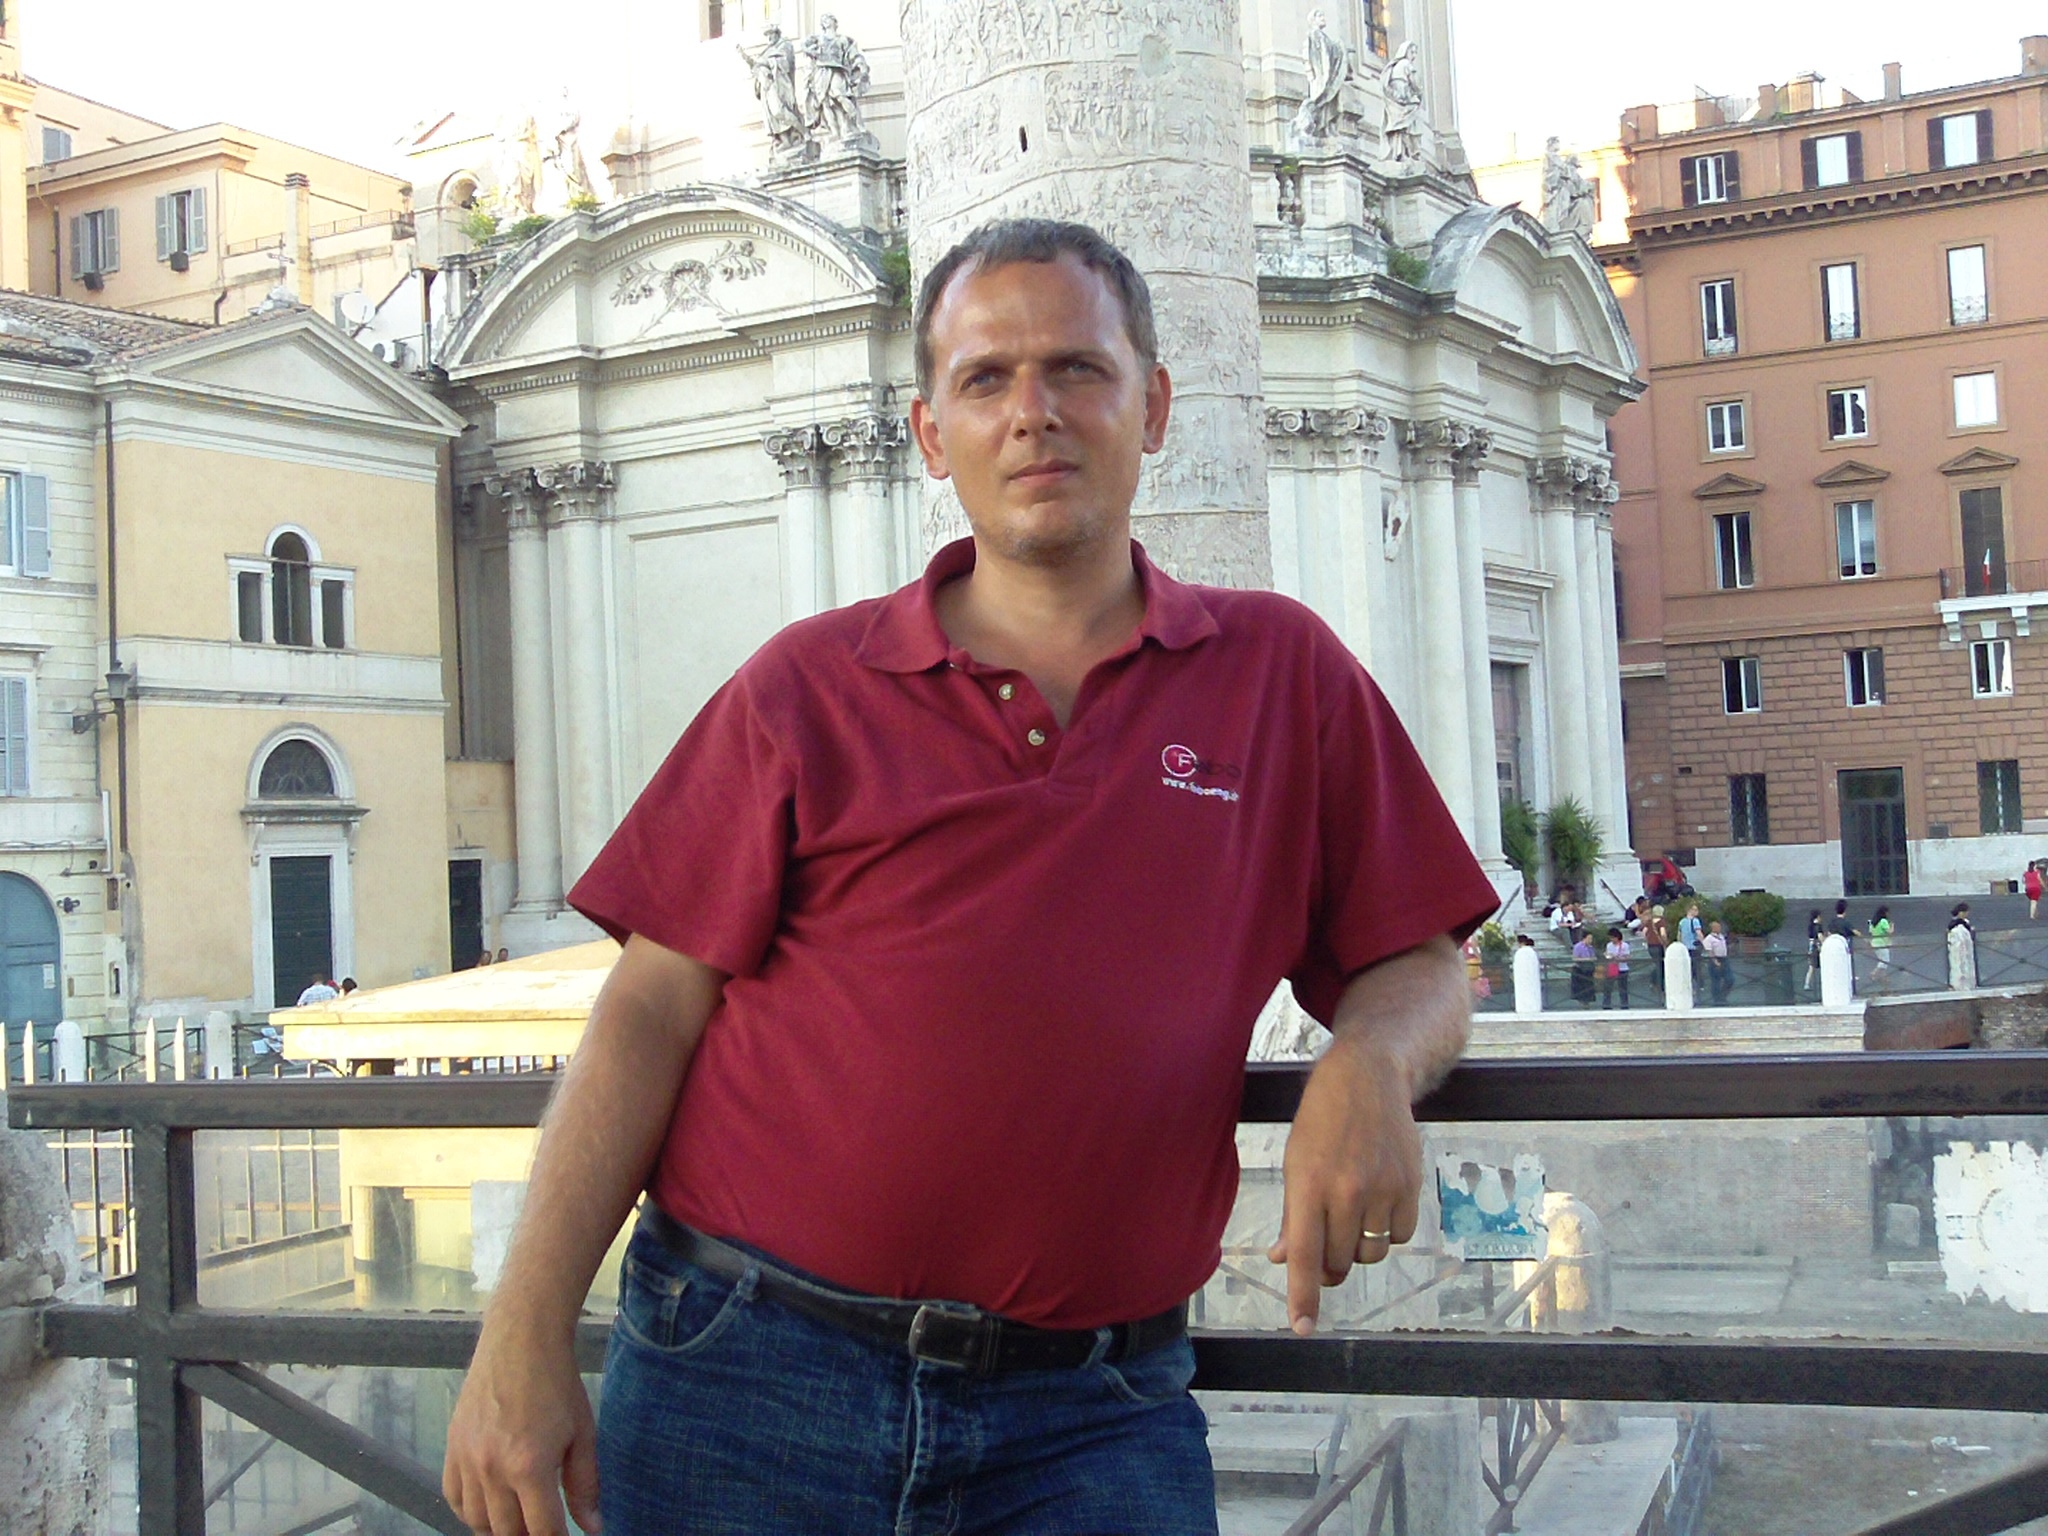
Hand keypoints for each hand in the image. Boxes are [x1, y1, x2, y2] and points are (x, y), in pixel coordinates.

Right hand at [444, 1320, 600, 1535]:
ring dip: (500, 1528)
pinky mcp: (451, 1447)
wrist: (520, 1340)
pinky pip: (453, 1498)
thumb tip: (593, 1527)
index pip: (543, 1530)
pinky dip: (470, 1511)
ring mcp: (467, 1460)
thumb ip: (585, 1485)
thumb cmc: (556, 1384)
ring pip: (476, 1522)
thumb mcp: (583, 1434)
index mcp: (529, 1467)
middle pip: (507, 1532)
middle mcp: (492, 1469)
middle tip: (544, 1526)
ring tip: (520, 1520)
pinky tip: (490, 1505)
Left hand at [1266, 1036, 1423, 1336]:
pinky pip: (1398, 1238)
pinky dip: (1386, 1233)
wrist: (1369, 1078)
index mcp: (1309, 1185)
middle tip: (1324, 1241)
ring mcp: (1383, 1190)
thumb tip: (1286, 1260)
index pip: (1305, 1255)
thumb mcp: (1295, 1161)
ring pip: (1370, 1255)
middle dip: (1329, 1265)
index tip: (1302, 1328)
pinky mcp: (1410, 1187)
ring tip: (1351, 1211)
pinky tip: (1377, 1201)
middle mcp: (1347, 1192)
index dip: (1304, 1296)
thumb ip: (1293, 1216)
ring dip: (1358, 1248)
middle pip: (1339, 1263)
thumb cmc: (1322, 1120)